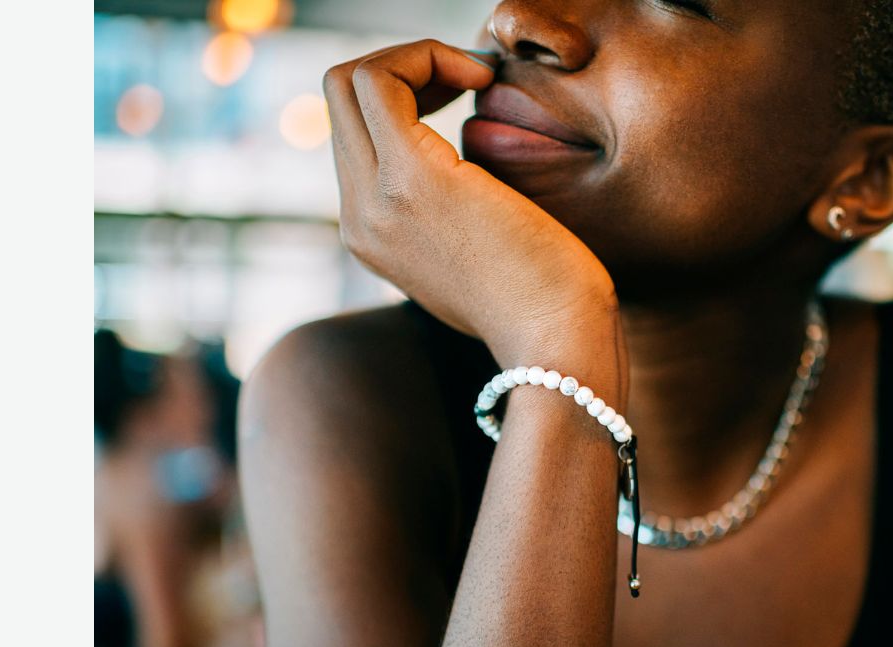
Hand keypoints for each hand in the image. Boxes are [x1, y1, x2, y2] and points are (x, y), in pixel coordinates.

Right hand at [325, 41, 618, 368]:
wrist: (554, 344)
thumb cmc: (542, 300)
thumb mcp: (478, 254)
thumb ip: (451, 214)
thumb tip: (467, 166)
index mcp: (369, 231)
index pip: (352, 129)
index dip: (403, 92)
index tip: (466, 99)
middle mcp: (356, 215)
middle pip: (338, 96)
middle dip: (404, 64)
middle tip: (471, 79)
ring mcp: (374, 199)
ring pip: (350, 80)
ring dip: (417, 57)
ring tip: (477, 79)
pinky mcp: (409, 179)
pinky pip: (384, 80)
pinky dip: (431, 57)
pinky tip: (483, 80)